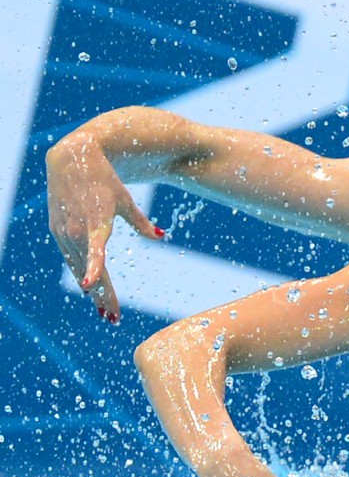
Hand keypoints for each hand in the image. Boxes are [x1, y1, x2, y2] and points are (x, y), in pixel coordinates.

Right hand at [45, 129, 162, 321]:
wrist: (72, 159)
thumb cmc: (104, 179)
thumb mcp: (125, 200)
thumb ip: (141, 222)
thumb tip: (162, 236)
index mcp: (95, 223)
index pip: (94, 252)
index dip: (93, 270)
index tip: (91, 288)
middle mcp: (76, 231)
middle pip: (89, 270)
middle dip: (102, 295)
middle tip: (112, 317)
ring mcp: (64, 232)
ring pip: (78, 268)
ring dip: (91, 290)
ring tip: (105, 311)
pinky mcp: (57, 230)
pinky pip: (70, 258)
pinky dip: (81, 273)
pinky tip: (90, 288)